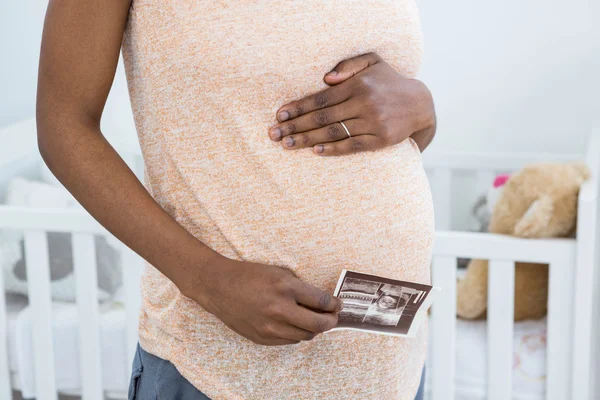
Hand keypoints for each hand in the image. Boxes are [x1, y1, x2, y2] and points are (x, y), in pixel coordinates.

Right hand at [184, 255, 343, 345]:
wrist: (219, 287)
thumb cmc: (249, 275)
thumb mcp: (278, 272)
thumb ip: (299, 287)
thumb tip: (321, 301)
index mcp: (285, 287)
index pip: (321, 302)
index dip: (334, 305)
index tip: (338, 304)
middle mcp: (279, 309)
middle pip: (318, 324)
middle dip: (331, 321)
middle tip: (333, 316)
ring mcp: (270, 326)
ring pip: (305, 336)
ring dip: (314, 329)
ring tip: (315, 321)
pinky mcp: (262, 338)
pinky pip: (289, 340)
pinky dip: (297, 333)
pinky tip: (296, 324)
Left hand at [269, 52, 435, 154]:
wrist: (420, 105)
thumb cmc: (389, 82)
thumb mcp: (372, 63)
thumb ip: (349, 65)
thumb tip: (325, 78)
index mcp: (358, 85)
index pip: (320, 98)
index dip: (298, 107)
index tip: (279, 114)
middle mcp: (364, 103)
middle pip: (322, 118)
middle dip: (294, 126)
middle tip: (274, 134)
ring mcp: (373, 123)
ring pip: (333, 133)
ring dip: (307, 140)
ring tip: (287, 145)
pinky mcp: (380, 140)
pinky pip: (352, 146)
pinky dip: (332, 149)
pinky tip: (315, 151)